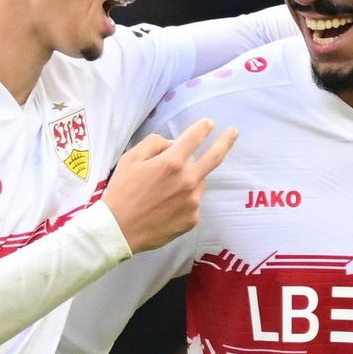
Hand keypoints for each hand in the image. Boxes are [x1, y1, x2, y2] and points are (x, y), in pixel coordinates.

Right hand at [100, 118, 236, 253]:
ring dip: (190, 178)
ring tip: (165, 190)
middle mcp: (187, 180)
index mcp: (172, 162)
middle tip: (234, 132)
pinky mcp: (192, 219)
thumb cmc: (122, 192)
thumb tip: (173, 144)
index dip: (203, 128)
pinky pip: (193, 203)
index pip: (194, 138)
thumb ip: (154, 143)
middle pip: (214, 157)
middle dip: (226, 142)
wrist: (119, 230)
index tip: (209, 123)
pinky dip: (184, 199)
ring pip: (199, 182)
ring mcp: (192, 202)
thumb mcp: (131, 159)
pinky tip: (165, 207)